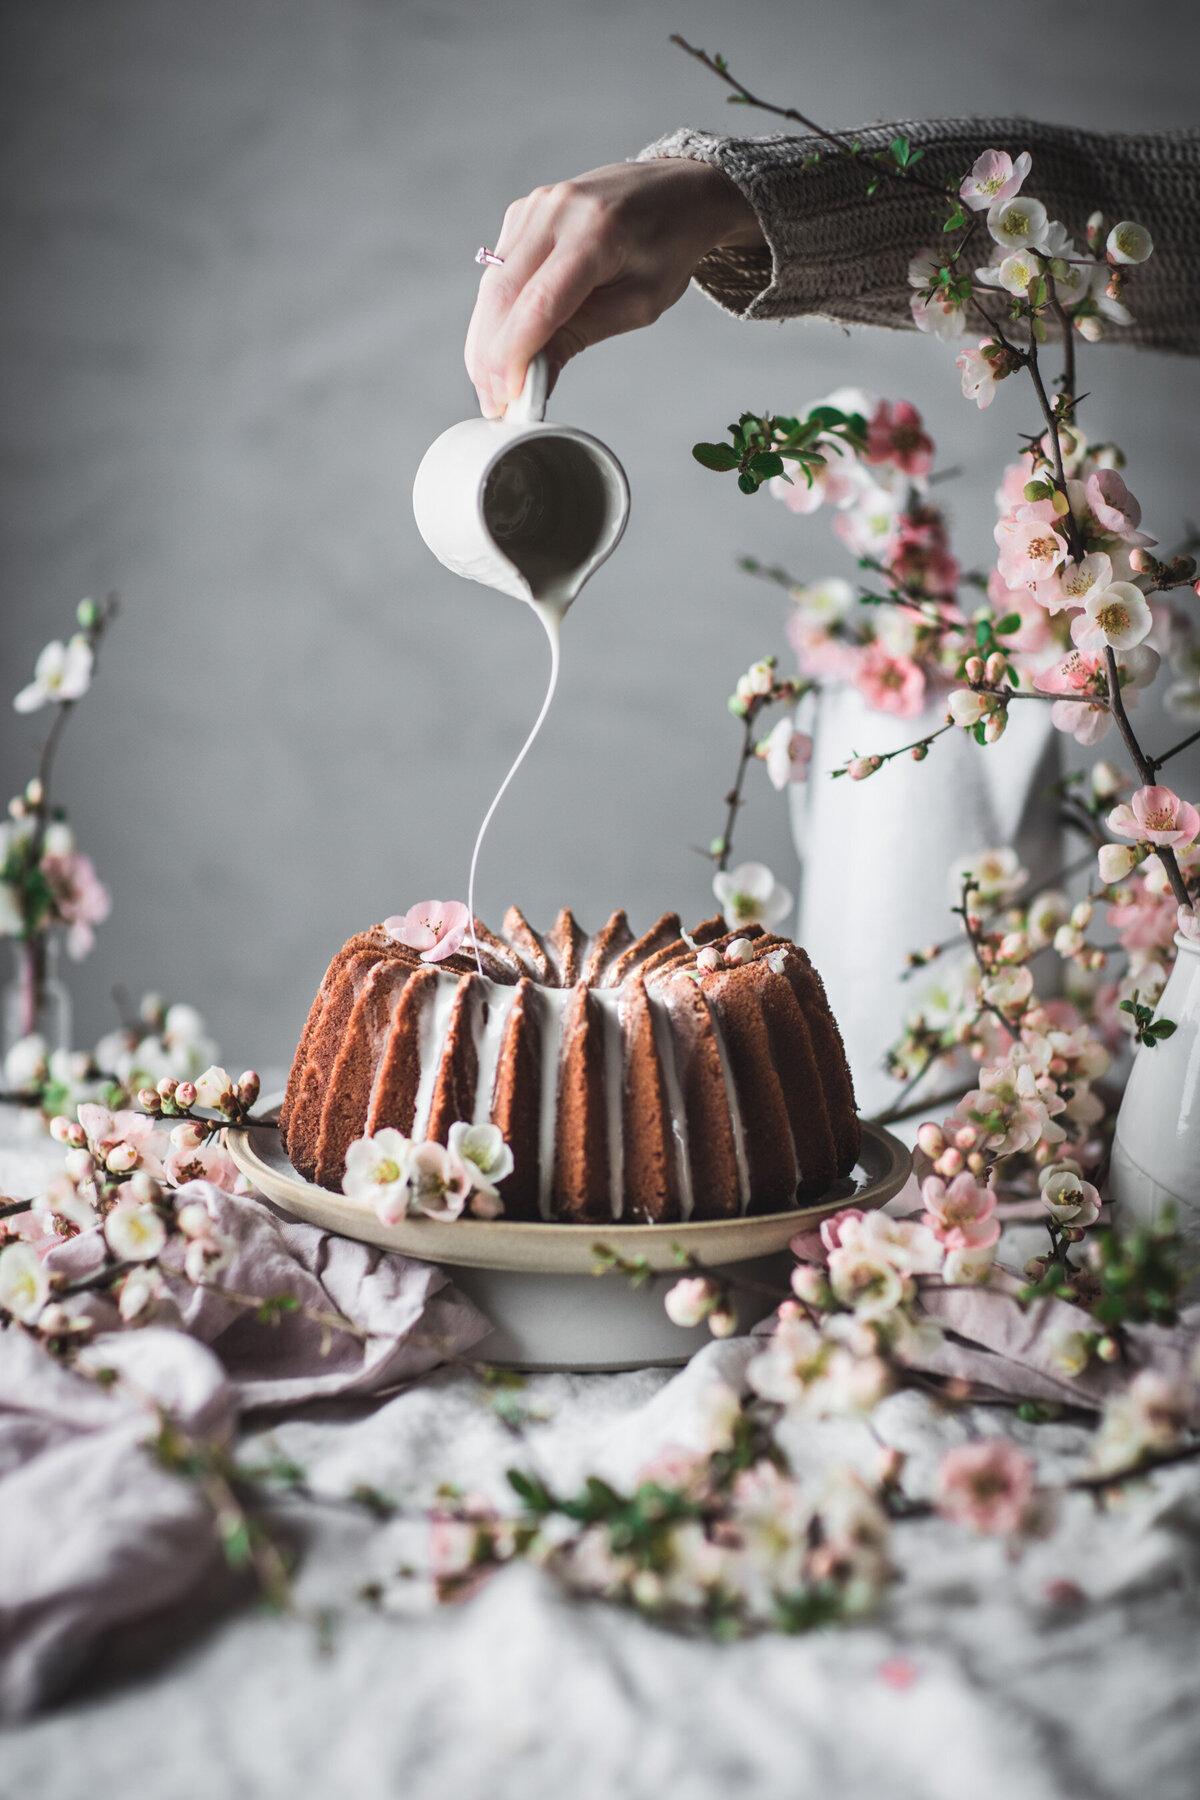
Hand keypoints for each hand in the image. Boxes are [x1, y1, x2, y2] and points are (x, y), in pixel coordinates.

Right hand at [465, 158, 762, 416]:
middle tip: (494, 405)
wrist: (676, 189)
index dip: (515, 357)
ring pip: (490, 286)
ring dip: (484, 342)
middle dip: (489, 358)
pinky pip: (497, 272)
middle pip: (501, 295)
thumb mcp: (638, 304)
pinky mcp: (522, 213)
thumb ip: (580, 336)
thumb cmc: (666, 249)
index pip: (539, 304)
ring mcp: (535, 206)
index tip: (507, 400)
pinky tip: (500, 349)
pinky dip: (493, 315)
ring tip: (493, 388)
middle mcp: (557, 210)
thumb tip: (532, 379)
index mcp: (596, 232)